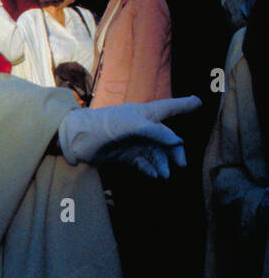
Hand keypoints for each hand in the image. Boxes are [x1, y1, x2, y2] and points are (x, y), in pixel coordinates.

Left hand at [57, 96, 201, 177]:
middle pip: (166, 139)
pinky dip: (150, 169)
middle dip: (175, 151)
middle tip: (181, 164)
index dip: (184, 105)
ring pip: (156, 153)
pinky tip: (155, 175)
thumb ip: (156, 131)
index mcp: (145, 114)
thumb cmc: (105, 124)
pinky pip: (143, 163)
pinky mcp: (125, 156)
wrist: (77, 139)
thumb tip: (177, 142)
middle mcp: (142, 128)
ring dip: (162, 164)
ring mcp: (134, 142)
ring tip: (164, 174)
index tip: (199, 102)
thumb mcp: (132, 124)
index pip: (169, 107)